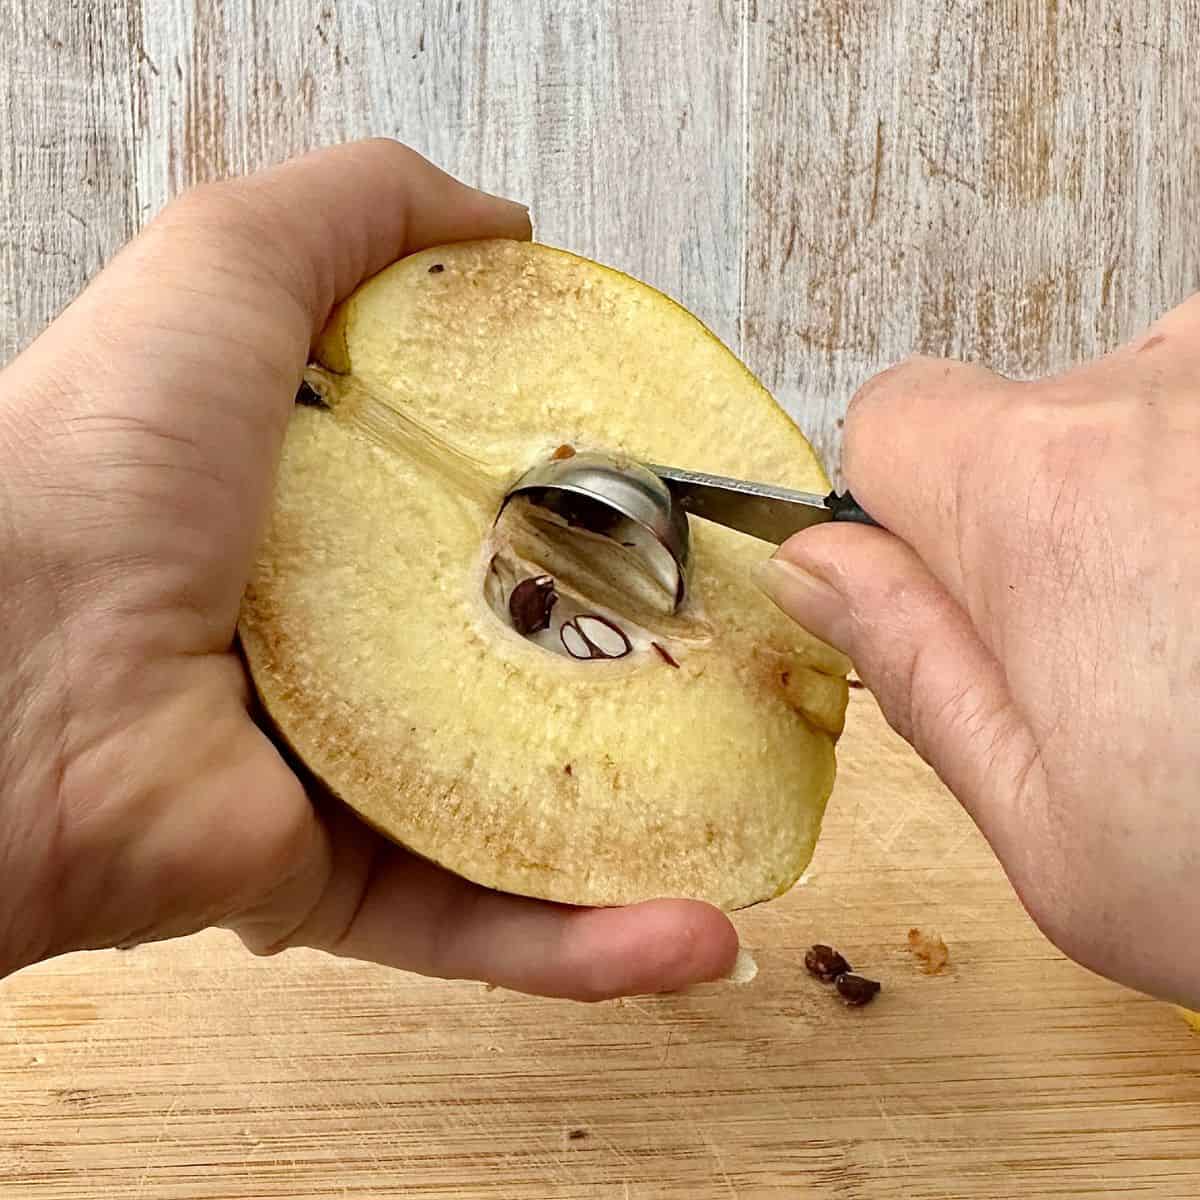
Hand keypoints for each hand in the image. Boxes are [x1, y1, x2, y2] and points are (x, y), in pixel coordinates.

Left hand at [0, 140, 736, 997]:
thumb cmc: (96, 468)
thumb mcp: (226, 275)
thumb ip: (360, 220)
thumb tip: (504, 222)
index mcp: (335, 518)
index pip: (501, 517)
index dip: (605, 511)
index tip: (701, 515)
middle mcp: (348, 645)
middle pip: (529, 669)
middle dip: (652, 682)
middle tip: (762, 683)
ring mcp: (347, 773)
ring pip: (526, 817)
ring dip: (653, 837)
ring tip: (764, 828)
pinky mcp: (331, 889)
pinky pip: (478, 925)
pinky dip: (590, 946)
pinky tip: (697, 933)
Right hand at [759, 295, 1199, 1006]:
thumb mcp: (1052, 830)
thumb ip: (911, 669)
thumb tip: (814, 569)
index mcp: (1046, 496)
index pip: (892, 416)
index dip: (902, 513)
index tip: (958, 593)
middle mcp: (1171, 388)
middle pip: (1028, 419)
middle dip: (1042, 527)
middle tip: (1128, 667)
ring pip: (1148, 411)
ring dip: (1158, 505)